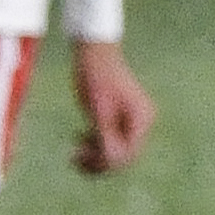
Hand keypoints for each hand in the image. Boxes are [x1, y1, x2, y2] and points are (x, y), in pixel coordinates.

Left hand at [69, 39, 152, 174]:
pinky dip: (96, 145)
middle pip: (124, 155)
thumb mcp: (99, 109)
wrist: (93, 53)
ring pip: (117, 151)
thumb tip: (112, 161)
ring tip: (73, 155)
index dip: (107, 161)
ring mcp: (132, 121)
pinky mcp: (121, 120)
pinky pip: (112, 141)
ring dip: (96, 156)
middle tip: (73, 158)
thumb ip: (106, 136)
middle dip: (99, 161)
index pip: (129, 152)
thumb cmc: (96, 76)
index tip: (82, 156)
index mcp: (141, 118)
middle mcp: (141, 122)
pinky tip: (79, 140)